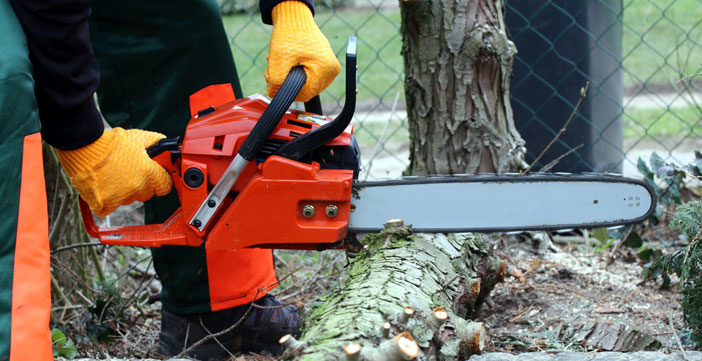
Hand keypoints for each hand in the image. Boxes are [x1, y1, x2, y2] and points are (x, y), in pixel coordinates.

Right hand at [56, 127, 171, 216]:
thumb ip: (157, 143)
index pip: (165, 186)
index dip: (160, 180)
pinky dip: (107, 199)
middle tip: (131, 172)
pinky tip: (103, 185)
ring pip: (130, 199)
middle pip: (147, 194)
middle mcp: (137, 188)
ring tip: (114, 174)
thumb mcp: (139, 137)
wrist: (84, 147)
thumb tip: (166, 148)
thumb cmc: (111, 142)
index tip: (155, 175)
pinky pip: (111, 207)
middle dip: (143, 184)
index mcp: (149, 174)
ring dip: (125, 191)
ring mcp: (121, 198)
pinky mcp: (104, 204)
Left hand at [265, 1, 339, 101]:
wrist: (295, 19)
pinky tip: (289, 62)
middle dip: (287, 82)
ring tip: (281, 63)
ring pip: (306, 85)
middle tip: (274, 69)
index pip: (304, 94)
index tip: (273, 78)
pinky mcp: (325, 66)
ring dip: (290, 78)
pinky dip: (296, 73)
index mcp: (325, 69)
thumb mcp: (278, 58)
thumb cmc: (289, 34)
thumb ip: (276, 80)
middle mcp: (331, 71)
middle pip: (306, 90)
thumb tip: (274, 94)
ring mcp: (330, 69)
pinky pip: (309, 78)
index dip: (286, 90)